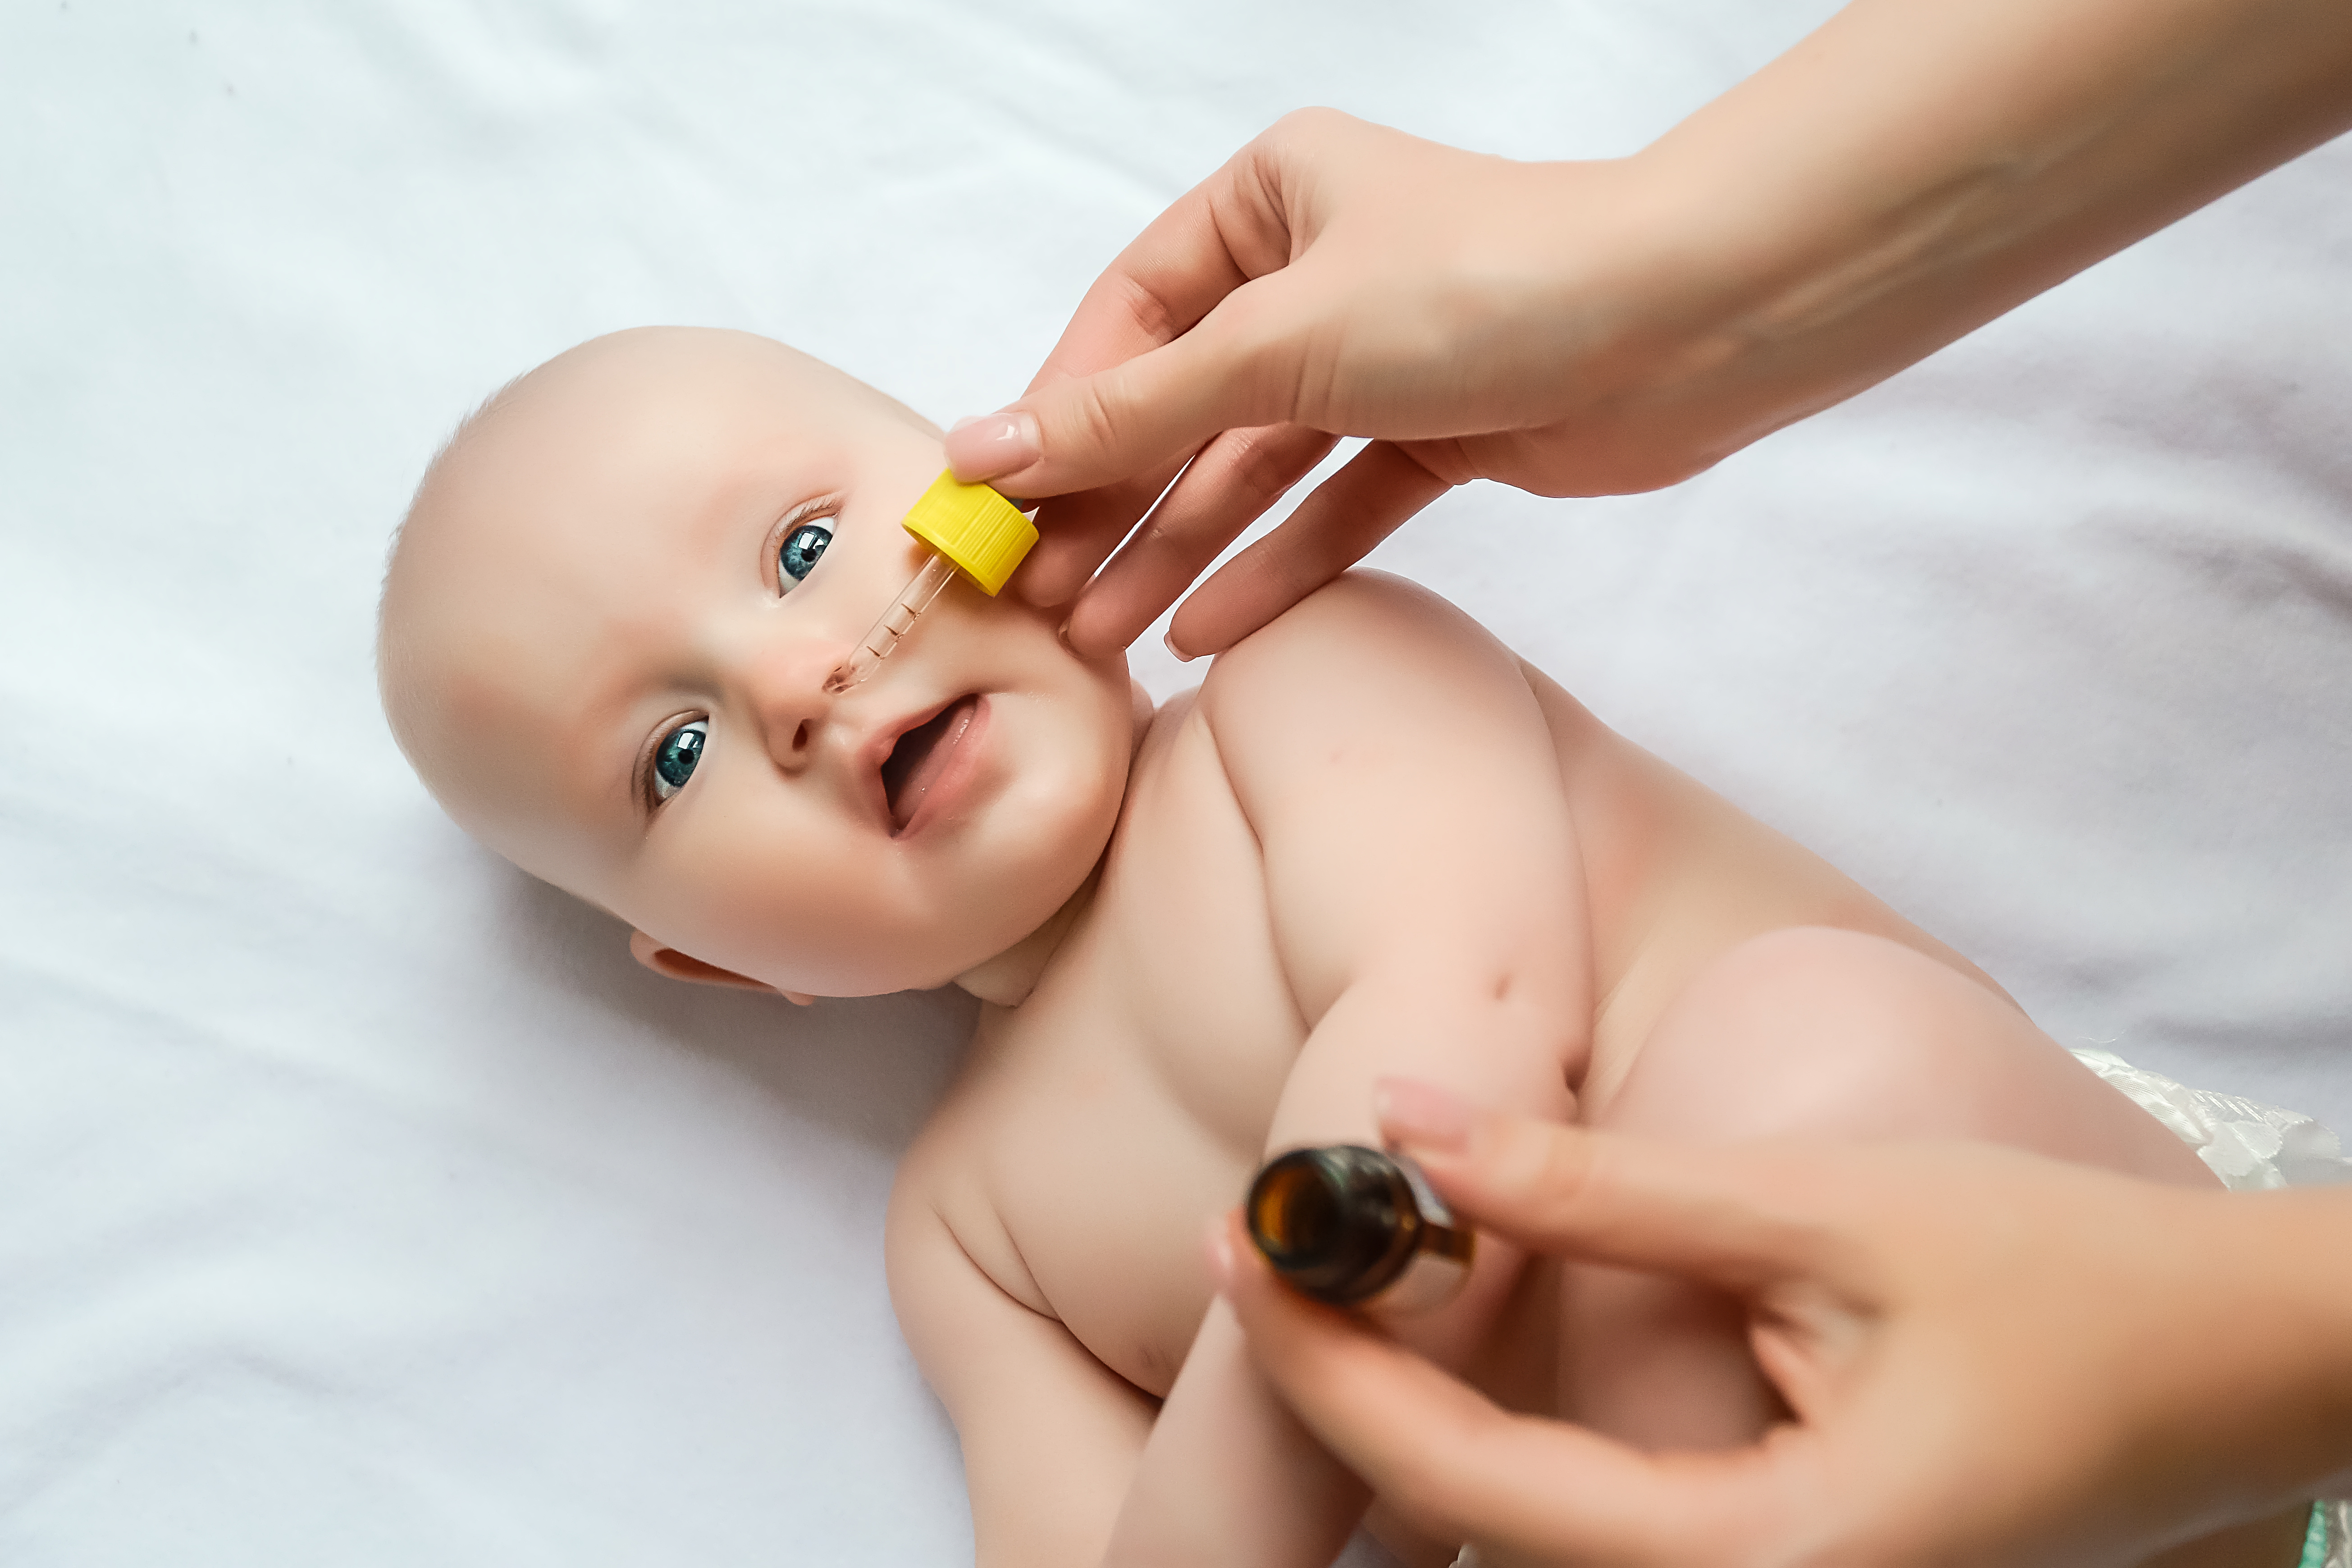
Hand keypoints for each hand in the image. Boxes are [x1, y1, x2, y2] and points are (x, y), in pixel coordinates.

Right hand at [953, 0, 2351, 660]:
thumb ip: (1136, 410)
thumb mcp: (1281, 342)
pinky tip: (1210, 631)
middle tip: (1042, 603)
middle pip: (1183, 403)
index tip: (998, 511)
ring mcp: (1376, 359)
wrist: (1688, 322)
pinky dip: (1277, 563)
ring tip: (1107, 640)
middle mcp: (1315, 275)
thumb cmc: (1485, 285)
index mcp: (1269, 202)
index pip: (1128, 320)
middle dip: (1113, 504)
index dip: (1060, 419)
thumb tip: (989, 453)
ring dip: (1180, 549)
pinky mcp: (1435, 434)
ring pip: (1252, 466)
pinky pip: (1330, 505)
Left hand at [1211, 1081, 2351, 1567]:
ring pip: (1525, 1534)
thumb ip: (1605, 1189)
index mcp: (1760, 1562)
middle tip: (1260, 1245)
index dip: (1330, 1360)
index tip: (1240, 1239)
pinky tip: (1449, 1343)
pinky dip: (1499, 1440)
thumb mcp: (1823, 1216)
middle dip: (1348, 1391)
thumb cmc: (2062, 1283)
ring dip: (1410, 1415)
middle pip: (1475, 1525)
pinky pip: (1594, 1527)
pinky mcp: (1778, 1566)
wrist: (2233, 1368)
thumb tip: (1406, 1122)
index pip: (1468, 1479)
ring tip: (1324, 1277)